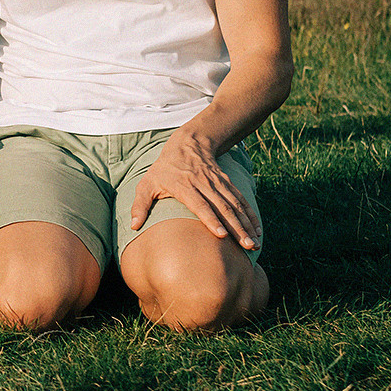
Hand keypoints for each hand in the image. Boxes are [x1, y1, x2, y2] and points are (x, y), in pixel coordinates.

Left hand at [128, 131, 258, 249]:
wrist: (188, 143)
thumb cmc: (164, 169)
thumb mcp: (147, 183)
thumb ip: (140, 205)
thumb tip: (133, 227)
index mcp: (184, 186)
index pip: (200, 204)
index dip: (211, 219)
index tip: (221, 235)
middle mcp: (204, 185)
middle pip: (223, 208)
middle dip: (236, 228)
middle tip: (247, 246)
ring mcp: (217, 183)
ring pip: (235, 205)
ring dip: (246, 224)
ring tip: (254, 243)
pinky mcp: (226, 183)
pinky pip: (240, 200)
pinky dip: (250, 214)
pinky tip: (256, 229)